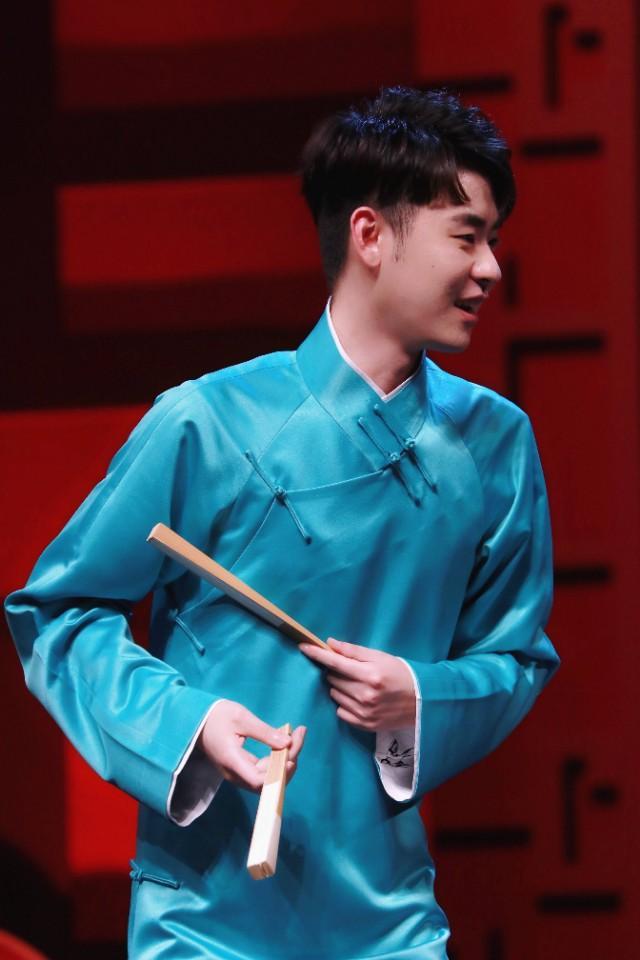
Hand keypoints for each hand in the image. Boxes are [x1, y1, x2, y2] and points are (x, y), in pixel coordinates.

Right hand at [198, 700, 305, 791]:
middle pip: (267, 781)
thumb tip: (287, 743)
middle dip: (288, 761)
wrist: (197, 721)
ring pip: (267, 777)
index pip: (259, 780)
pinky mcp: (242, 769)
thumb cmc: (217, 716)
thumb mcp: (241, 718)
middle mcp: (234, 773)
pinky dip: (277, 758)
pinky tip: (285, 741)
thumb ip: (264, 732)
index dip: (278, 774)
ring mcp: (238, 773)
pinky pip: (263, 770)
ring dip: (285, 759)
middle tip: (299, 734)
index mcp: (231, 760)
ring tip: (297, 734)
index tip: (292, 756)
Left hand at [299, 638, 415, 731]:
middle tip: (351, 668)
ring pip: (335, 694)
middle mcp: (365, 695)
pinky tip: (359, 698)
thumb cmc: (402, 674)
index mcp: (370, 675)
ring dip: (340, 686)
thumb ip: (354, 651)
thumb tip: (330, 644)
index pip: (335, 663)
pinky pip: (341, 711)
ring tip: (358, 684)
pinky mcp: (364, 725)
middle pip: (333, 678)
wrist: (423, 702)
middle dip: (336, 670)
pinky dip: (345, 703)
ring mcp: (364, 712)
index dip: (317, 654)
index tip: (303, 646)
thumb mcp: (381, 657)